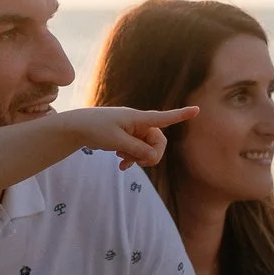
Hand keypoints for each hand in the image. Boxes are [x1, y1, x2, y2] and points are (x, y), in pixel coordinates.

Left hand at [64, 105, 196, 169]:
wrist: (77, 128)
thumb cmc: (95, 129)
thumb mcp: (117, 141)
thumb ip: (137, 149)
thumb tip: (153, 156)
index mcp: (138, 118)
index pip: (163, 117)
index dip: (181, 115)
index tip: (197, 110)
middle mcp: (138, 123)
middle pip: (158, 141)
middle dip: (151, 155)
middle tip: (138, 164)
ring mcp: (133, 130)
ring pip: (147, 148)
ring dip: (138, 157)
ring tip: (122, 160)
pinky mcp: (126, 137)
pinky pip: (137, 150)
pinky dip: (132, 158)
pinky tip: (121, 165)